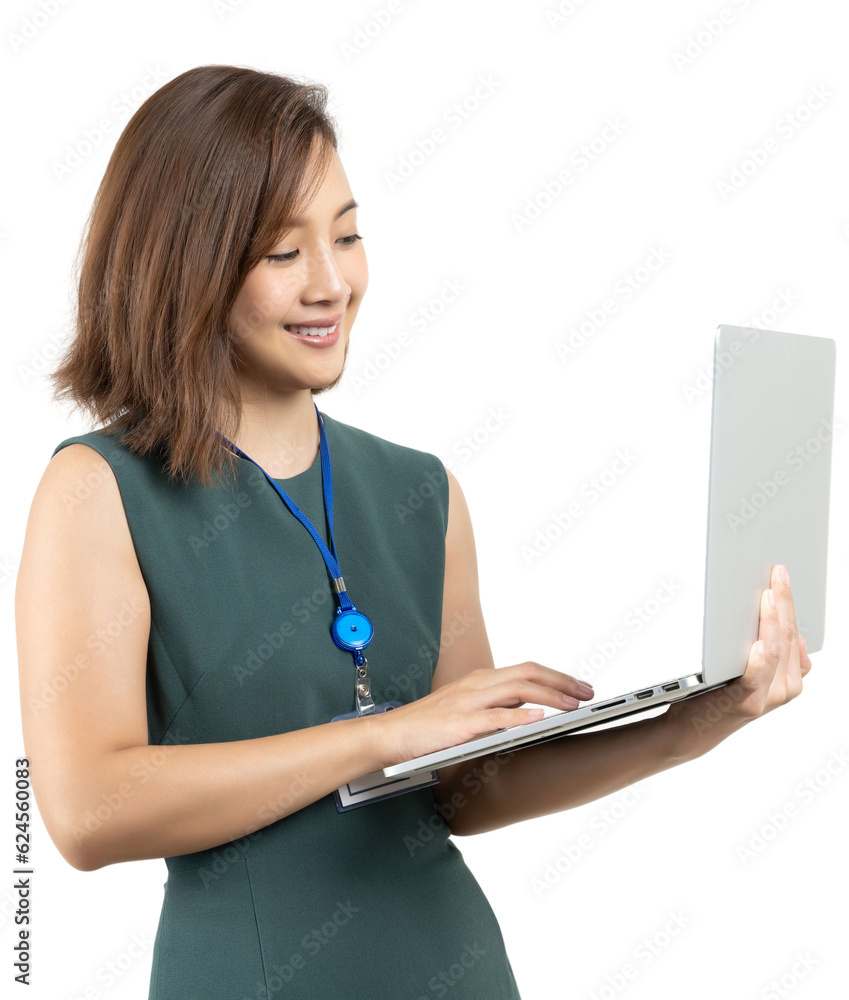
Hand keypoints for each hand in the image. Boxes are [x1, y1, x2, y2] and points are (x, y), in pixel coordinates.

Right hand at [378, 663, 593, 767]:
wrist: (392, 735)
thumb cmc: (428, 726)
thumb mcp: (467, 710)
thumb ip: (495, 707)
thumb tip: (529, 712)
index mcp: (480, 681)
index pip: (527, 670)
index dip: (557, 676)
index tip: (580, 686)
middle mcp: (477, 685)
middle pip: (528, 673)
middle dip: (562, 681)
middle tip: (588, 693)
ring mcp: (468, 703)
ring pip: (517, 689)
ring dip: (550, 695)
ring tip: (572, 705)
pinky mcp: (459, 724)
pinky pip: (495, 717)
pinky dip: (519, 716)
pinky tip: (539, 719)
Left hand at [663, 563, 812, 753]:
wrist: (694, 730)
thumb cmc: (719, 695)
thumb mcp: (753, 675)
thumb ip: (773, 657)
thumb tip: (788, 630)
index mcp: (789, 679)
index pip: (794, 633)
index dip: (790, 603)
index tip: (781, 577)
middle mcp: (782, 689)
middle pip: (787, 637)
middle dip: (784, 602)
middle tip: (777, 575)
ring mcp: (765, 696)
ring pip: (775, 649)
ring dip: (773, 619)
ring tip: (768, 594)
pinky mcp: (744, 700)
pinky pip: (757, 671)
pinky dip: (760, 652)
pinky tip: (757, 638)